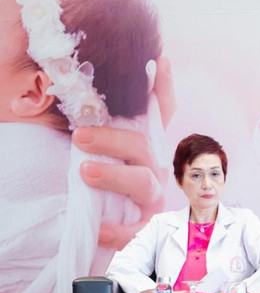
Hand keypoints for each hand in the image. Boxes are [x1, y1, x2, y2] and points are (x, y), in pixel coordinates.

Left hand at [73, 55, 175, 249]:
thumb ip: (88, 128)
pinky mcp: (144, 227)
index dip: (164, 87)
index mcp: (142, 147)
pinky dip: (118, 229)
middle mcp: (152, 168)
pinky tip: (98, 228)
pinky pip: (137, 230)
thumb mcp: (93, 151)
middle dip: (112, 139)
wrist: (100, 229)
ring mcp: (151, 198)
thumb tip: (62, 90)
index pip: (161, 112)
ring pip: (143, 182)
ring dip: (115, 176)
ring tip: (84, 172)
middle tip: (79, 136)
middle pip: (143, 146)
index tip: (160, 62)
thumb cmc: (95, 184)